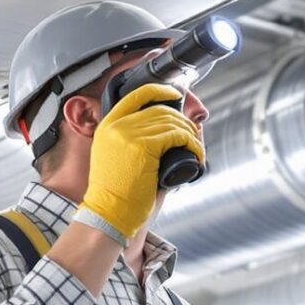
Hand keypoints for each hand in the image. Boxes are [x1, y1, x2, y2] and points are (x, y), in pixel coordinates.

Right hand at [79, 82, 204, 236]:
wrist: (108, 213)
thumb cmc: (116, 193)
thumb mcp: (116, 158)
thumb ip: (135, 140)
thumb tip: (169, 129)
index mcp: (107, 127)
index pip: (136, 95)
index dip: (159, 90)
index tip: (174, 94)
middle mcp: (116, 127)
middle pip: (160, 110)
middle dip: (182, 120)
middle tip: (193, 134)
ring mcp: (128, 135)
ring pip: (171, 122)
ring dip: (190, 134)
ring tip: (196, 148)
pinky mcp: (143, 147)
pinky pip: (177, 136)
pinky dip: (192, 144)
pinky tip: (196, 154)